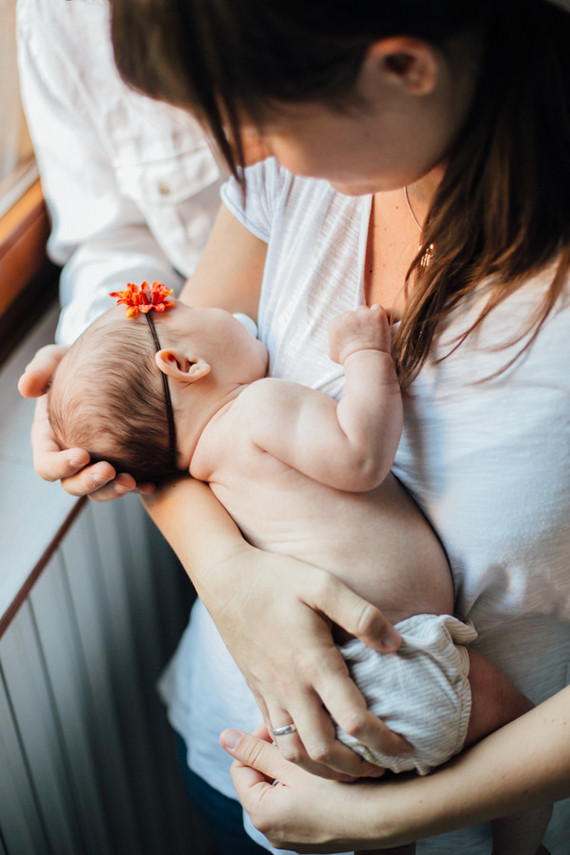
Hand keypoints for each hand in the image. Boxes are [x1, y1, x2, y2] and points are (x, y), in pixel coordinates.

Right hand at [18, 343, 153, 500]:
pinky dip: (139, 486)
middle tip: (110, 470)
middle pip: (73, 484)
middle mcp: (72, 458)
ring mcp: (97, 464)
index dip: (60, 465)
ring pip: (100, 491)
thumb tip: (26, 387)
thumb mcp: (58, 358)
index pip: (47, 464)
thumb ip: (42, 367)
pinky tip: (152, 484)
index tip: (82, 454)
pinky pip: (130, 483)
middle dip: (89, 481)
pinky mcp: (124, 465)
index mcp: (50, 440)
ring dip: (113, 490)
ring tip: (131, 481)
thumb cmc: (79, 363)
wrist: (114, 367)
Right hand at [206, 547, 410, 779]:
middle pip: (325, 752)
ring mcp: (270, 692)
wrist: (225, 579)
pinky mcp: (256, 690)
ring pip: (296, 753)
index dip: (385, 742)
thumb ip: (362, 615)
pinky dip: (299, 755)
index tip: (406, 749)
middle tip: (384, 767)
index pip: (354, 721)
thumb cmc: (276, 578)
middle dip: (357, 769)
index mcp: (313, 663)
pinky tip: (316, 748)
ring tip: (353, 768)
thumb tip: (396, 645)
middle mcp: (290, 687)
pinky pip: (277, 737)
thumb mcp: (323, 584)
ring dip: (326, 770)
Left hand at [221, 726, 401, 852]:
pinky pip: (300, 805)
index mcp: (261, 815)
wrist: (387, 817)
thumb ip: (256, 748)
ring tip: (315, 751)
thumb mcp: (293, 761)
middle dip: (276, 755)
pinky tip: (327, 772)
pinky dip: (307, 787)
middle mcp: (273, 833)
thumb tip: (223, 737)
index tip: (282, 728)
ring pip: (281, 791)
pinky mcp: (315, 838)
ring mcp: (295, 839)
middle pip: (261, 780)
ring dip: (293, 769)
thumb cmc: (339, 789)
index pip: (241, 768)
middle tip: (299, 736)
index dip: (258, 742)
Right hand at [328, 305, 391, 364]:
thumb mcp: (333, 353)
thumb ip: (334, 343)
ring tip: (373, 332)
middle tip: (364, 335)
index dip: (349, 329)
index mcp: (335, 323)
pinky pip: (378, 309)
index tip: (354, 336)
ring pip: (364, 310)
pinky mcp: (375, 314)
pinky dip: (379, 316)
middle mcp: (347, 315)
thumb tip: (336, 341)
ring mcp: (362, 313)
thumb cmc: (349, 359)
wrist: (364, 359)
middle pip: (353, 314)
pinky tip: (380, 326)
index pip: (341, 321)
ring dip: (368, 318)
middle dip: (358, 323)